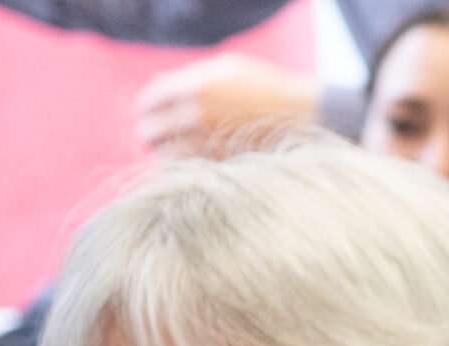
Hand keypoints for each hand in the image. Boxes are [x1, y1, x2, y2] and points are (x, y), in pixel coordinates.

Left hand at [133, 53, 315, 153]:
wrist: (302, 117)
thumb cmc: (263, 88)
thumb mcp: (227, 69)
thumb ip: (191, 76)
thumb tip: (157, 84)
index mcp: (196, 86)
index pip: (149, 101)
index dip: (147, 107)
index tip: (149, 111)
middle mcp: (197, 116)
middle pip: (148, 132)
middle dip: (150, 133)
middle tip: (155, 135)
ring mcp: (207, 144)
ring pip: (164, 157)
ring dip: (165, 154)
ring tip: (176, 149)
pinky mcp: (218, 167)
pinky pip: (185, 172)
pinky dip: (182, 169)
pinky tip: (191, 162)